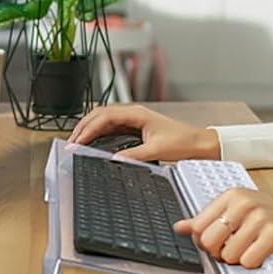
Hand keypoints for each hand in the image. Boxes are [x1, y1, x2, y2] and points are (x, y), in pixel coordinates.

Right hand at [68, 104, 220, 162]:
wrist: (200, 144)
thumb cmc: (183, 142)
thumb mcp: (157, 150)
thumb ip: (134, 155)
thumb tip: (114, 160)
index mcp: (136, 113)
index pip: (105, 117)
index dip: (89, 128)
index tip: (77, 140)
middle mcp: (133, 114)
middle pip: (100, 115)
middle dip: (84, 127)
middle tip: (71, 142)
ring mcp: (134, 121)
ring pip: (105, 121)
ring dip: (90, 130)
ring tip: (78, 142)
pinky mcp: (136, 129)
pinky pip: (112, 129)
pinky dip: (100, 135)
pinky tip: (94, 143)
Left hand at [175, 188, 272, 269]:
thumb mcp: (240, 213)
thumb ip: (209, 220)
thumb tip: (179, 228)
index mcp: (231, 195)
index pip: (199, 225)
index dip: (204, 242)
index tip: (216, 245)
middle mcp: (243, 202)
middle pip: (209, 240)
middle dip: (218, 253)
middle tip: (233, 251)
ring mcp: (259, 217)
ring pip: (228, 253)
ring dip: (238, 260)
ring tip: (251, 250)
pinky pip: (249, 260)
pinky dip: (253, 263)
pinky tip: (262, 255)